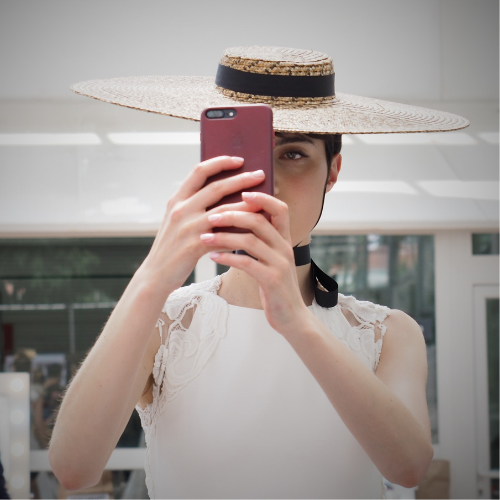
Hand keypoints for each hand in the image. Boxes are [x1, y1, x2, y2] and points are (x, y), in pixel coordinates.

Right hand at [139, 156, 264, 293]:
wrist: (155, 275)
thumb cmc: (171, 247)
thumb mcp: (177, 220)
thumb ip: (193, 205)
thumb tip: (223, 192)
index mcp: (177, 199)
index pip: (199, 171)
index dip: (220, 162)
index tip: (239, 160)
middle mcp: (181, 209)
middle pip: (216, 187)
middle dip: (241, 179)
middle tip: (260, 174)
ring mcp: (187, 227)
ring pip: (224, 211)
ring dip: (247, 205)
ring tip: (263, 202)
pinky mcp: (194, 246)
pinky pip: (224, 236)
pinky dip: (240, 233)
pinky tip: (254, 231)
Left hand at [200, 190, 311, 335]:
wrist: (290, 316)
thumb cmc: (274, 285)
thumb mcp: (271, 259)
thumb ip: (260, 240)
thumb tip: (237, 221)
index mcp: (284, 239)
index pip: (280, 209)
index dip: (262, 198)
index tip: (242, 191)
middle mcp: (284, 247)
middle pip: (260, 221)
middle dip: (232, 215)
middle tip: (210, 216)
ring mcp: (280, 264)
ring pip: (251, 241)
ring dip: (224, 237)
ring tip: (204, 237)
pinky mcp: (272, 280)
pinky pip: (247, 263)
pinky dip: (227, 257)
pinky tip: (212, 257)